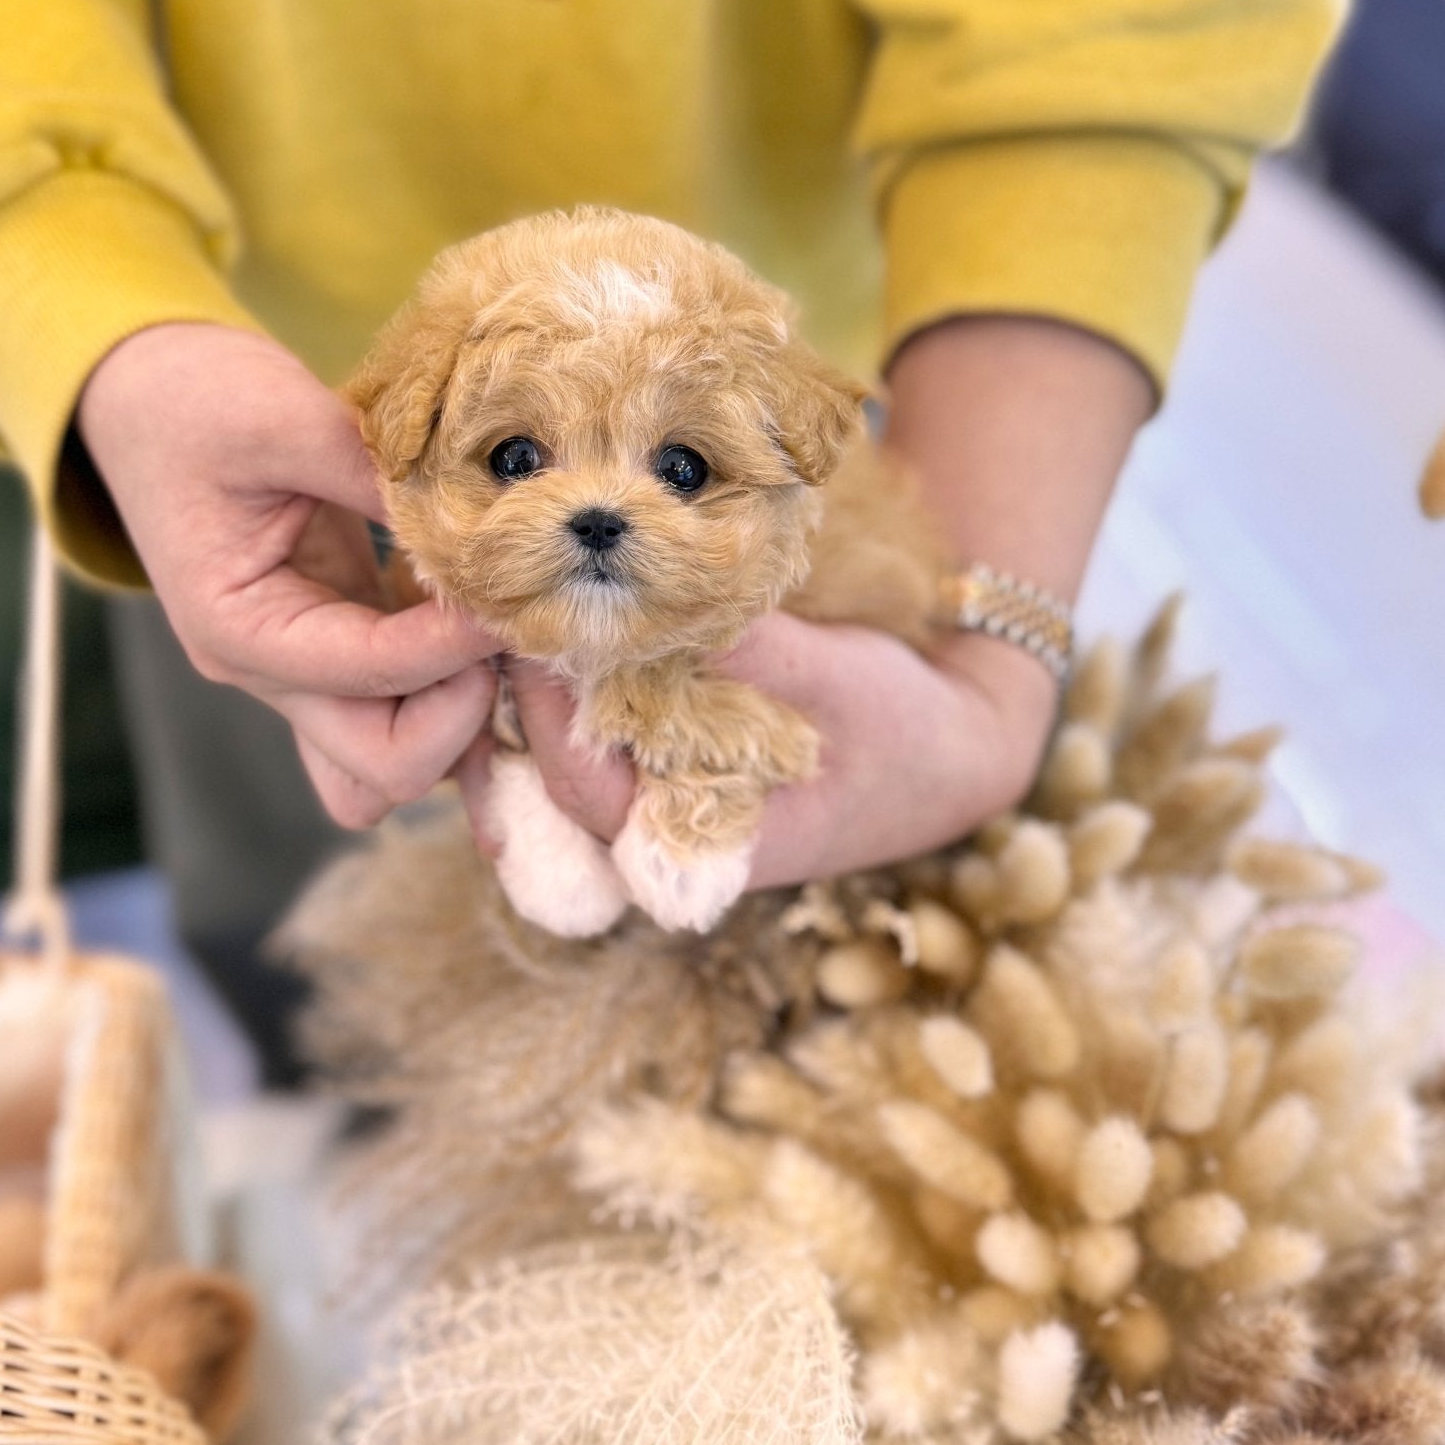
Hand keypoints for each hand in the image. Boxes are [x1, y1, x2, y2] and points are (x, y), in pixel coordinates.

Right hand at [77, 322, 498, 827]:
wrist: (147, 402)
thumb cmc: (196, 403)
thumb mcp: (283, 416)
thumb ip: (377, 471)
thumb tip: (487, 514)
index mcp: (238, 628)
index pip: (370, 675)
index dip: (455, 643)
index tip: (515, 584)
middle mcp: (269, 673)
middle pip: (384, 766)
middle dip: (464, 711)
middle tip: (507, 623)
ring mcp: (305, 672)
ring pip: (396, 762)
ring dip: (462, 716)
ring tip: (500, 625)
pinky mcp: (340, 647)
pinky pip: (405, 708)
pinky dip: (454, 683)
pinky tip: (481, 609)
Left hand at [454, 614, 1057, 888]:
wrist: (952, 748)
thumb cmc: (901, 728)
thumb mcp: (833, 678)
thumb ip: (748, 651)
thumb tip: (657, 599)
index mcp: (702, 845)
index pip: (588, 790)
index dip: (548, 710)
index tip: (522, 631)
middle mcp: (666, 835)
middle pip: (555, 775)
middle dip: (521, 693)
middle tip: (492, 602)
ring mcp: (663, 799)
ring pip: (566, 753)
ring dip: (535, 685)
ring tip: (504, 602)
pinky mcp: (668, 758)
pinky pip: (599, 727)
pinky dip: (574, 678)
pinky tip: (550, 618)